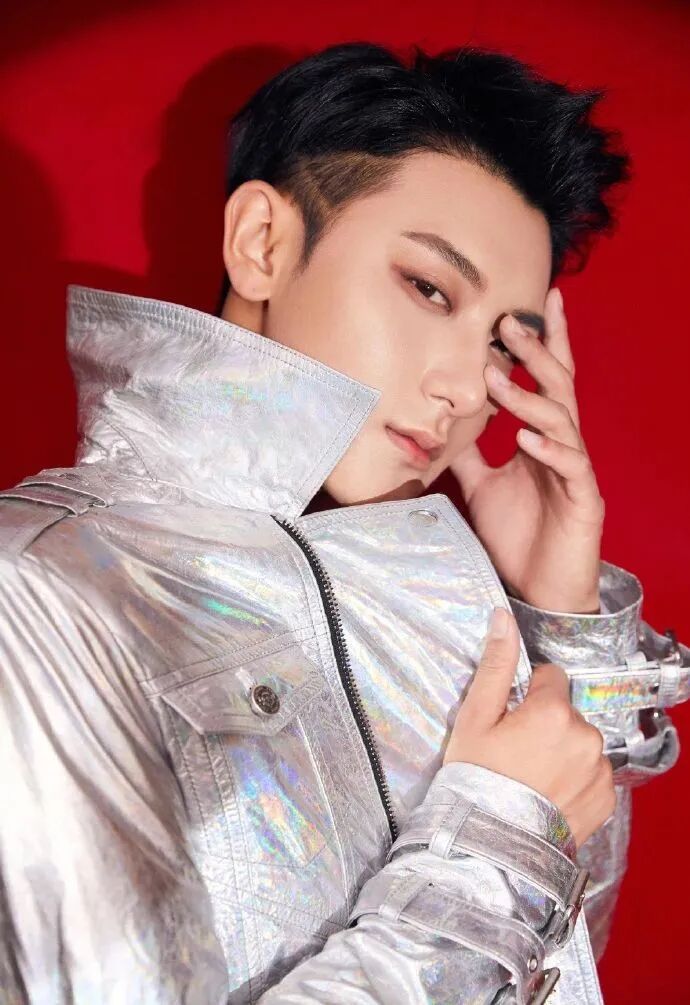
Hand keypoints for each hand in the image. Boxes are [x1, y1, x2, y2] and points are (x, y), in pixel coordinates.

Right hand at [444, 608, 614, 847]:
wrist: (489, 844)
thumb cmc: (476, 777)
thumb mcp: (475, 717)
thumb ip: (496, 664)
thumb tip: (502, 617)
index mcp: (553, 710)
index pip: (551, 678)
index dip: (527, 695)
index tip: (510, 720)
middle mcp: (585, 735)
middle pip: (566, 711)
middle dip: (546, 723)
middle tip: (516, 753)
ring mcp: (600, 769)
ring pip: (580, 741)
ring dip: (563, 751)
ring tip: (531, 778)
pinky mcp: (607, 798)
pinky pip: (593, 773)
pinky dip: (576, 779)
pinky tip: (548, 794)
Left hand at [450, 288, 603, 612]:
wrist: (539, 589)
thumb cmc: (518, 536)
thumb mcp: (482, 486)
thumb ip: (470, 454)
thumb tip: (446, 424)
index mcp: (543, 439)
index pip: (547, 382)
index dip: (546, 342)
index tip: (537, 301)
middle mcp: (564, 447)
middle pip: (558, 388)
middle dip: (537, 353)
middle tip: (509, 323)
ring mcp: (576, 472)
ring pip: (561, 421)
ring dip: (528, 398)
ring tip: (498, 378)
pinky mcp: (583, 500)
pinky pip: (570, 467)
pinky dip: (547, 450)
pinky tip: (524, 439)